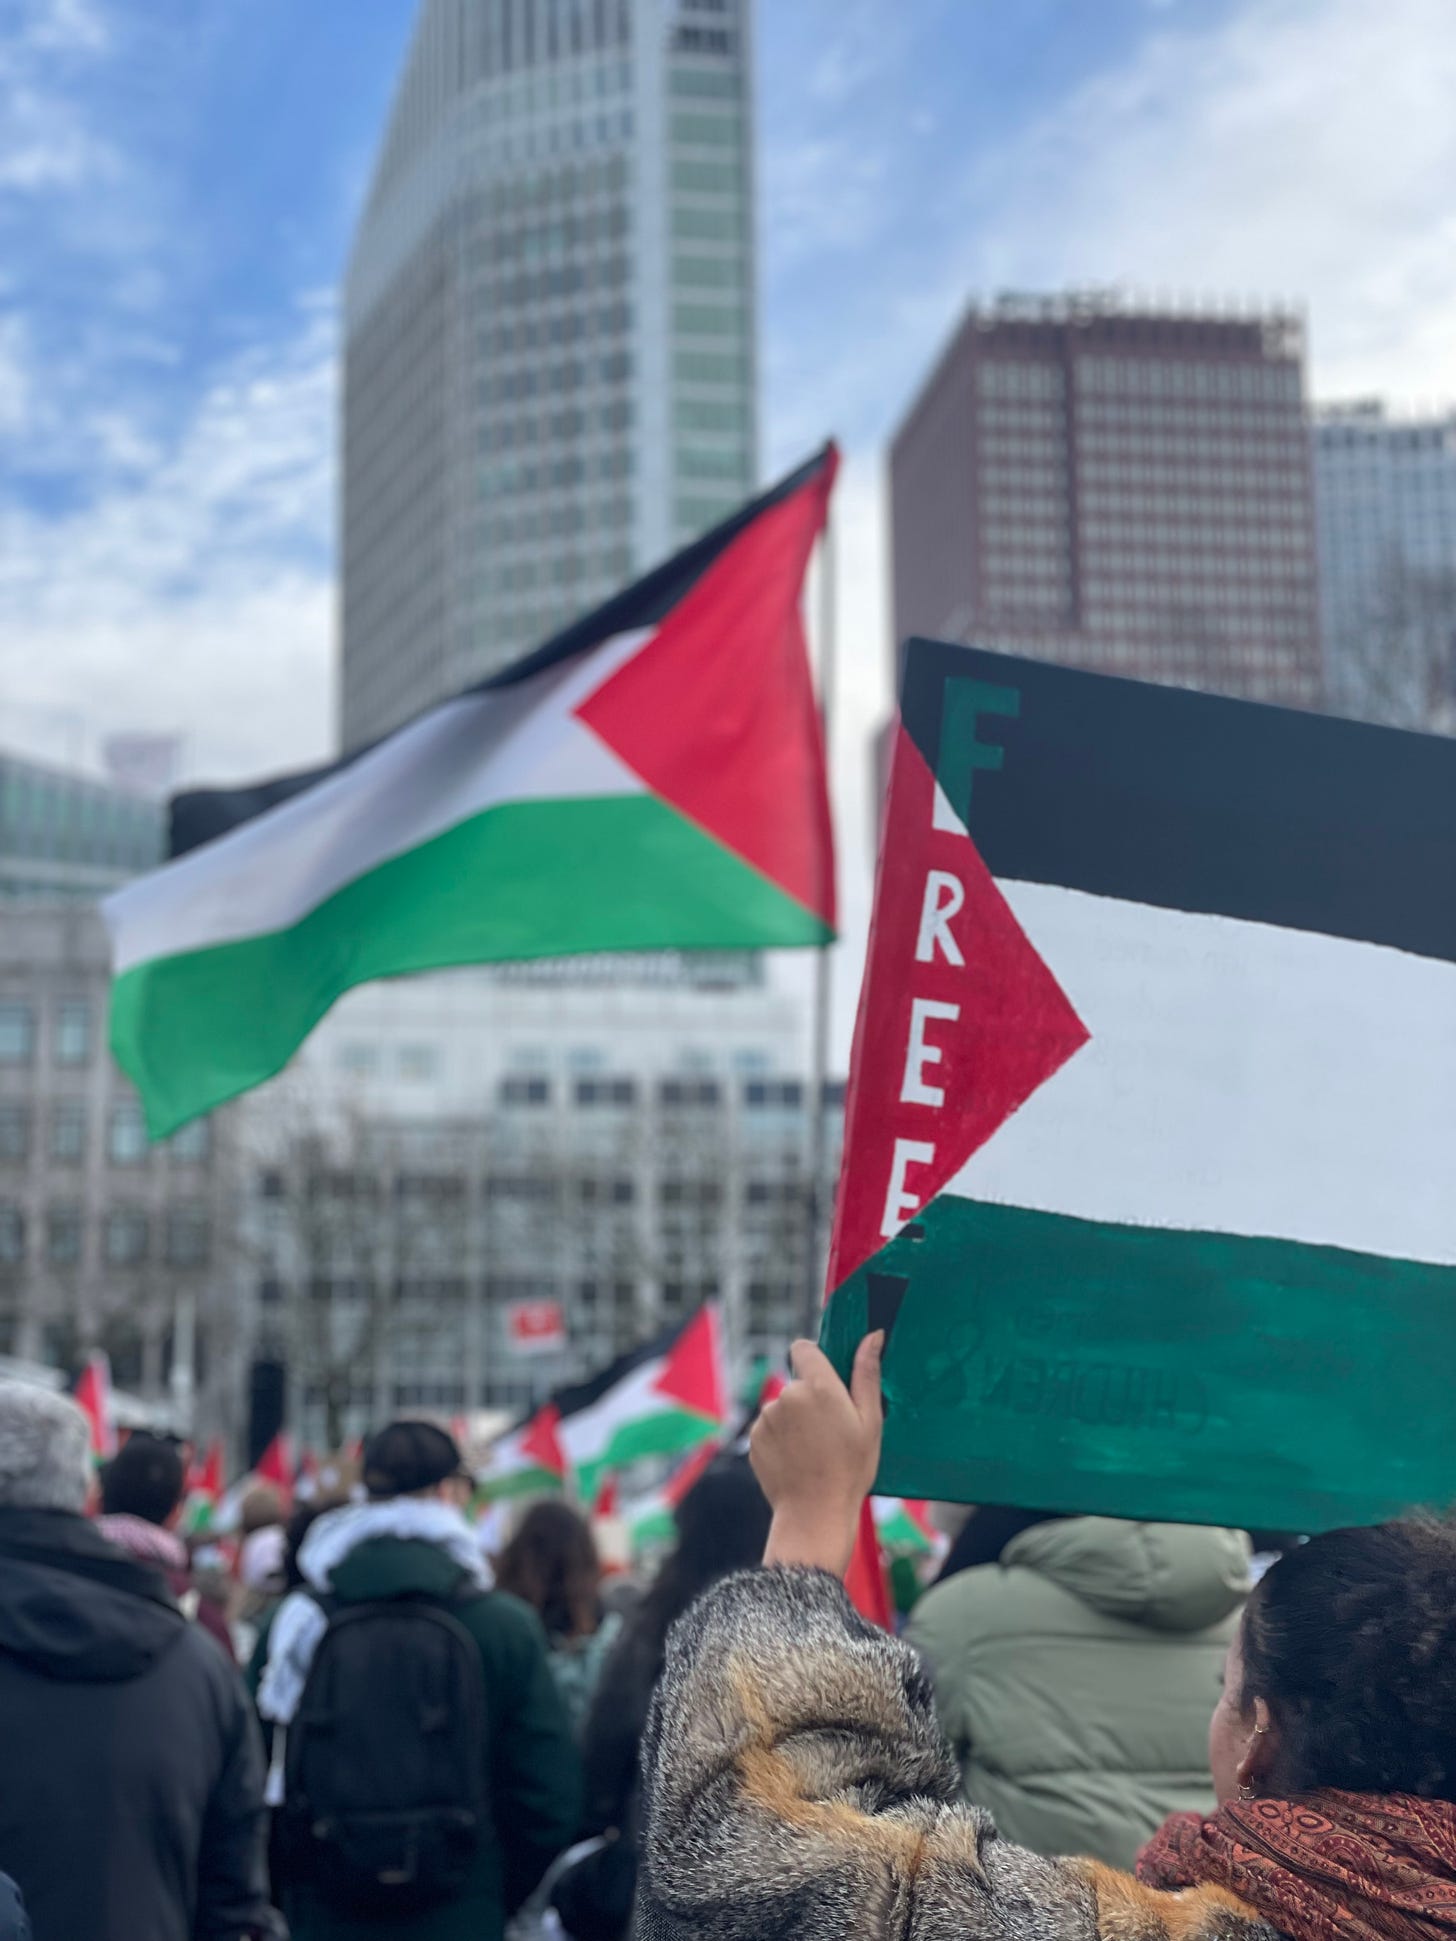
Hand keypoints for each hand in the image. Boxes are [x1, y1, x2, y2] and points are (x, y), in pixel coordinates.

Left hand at [751, 1333, 883, 1577]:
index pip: (804, 1348)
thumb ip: (867, 1374)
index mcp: (819, 1387)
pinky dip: (781, 1439)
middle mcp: (788, 1396)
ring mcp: (767, 1418)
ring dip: (795, 1420)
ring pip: (783, 1407)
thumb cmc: (850, 1470)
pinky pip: (769, 1428)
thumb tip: (872, 1336)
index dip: (814, 1358)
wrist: (815, 1514)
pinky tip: (797, 1460)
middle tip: (830, 1431)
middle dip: (811, 1399)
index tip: (826, 1381)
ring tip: (814, 1451)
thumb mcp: (870, 1422)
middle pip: (797, 1383)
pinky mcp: (754, 1438)